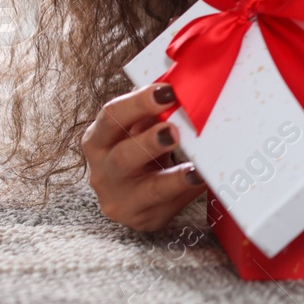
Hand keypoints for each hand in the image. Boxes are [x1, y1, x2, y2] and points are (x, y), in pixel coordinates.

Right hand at [81, 83, 206, 231]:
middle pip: (124, 156)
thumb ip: (152, 110)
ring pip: (148, 190)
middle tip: (174, 130)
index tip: (167, 91)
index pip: (111, 117)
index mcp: (98, 140)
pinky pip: (171, 205)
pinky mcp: (144, 219)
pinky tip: (205, 181)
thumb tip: (183, 83)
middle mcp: (102, 173)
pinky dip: (190, 192)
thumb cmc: (138, 147)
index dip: (138, 103)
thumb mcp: (137, 127)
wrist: (133, 191)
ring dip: (174, 177)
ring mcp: (120, 200)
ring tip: (196, 168)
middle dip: (151, 142)